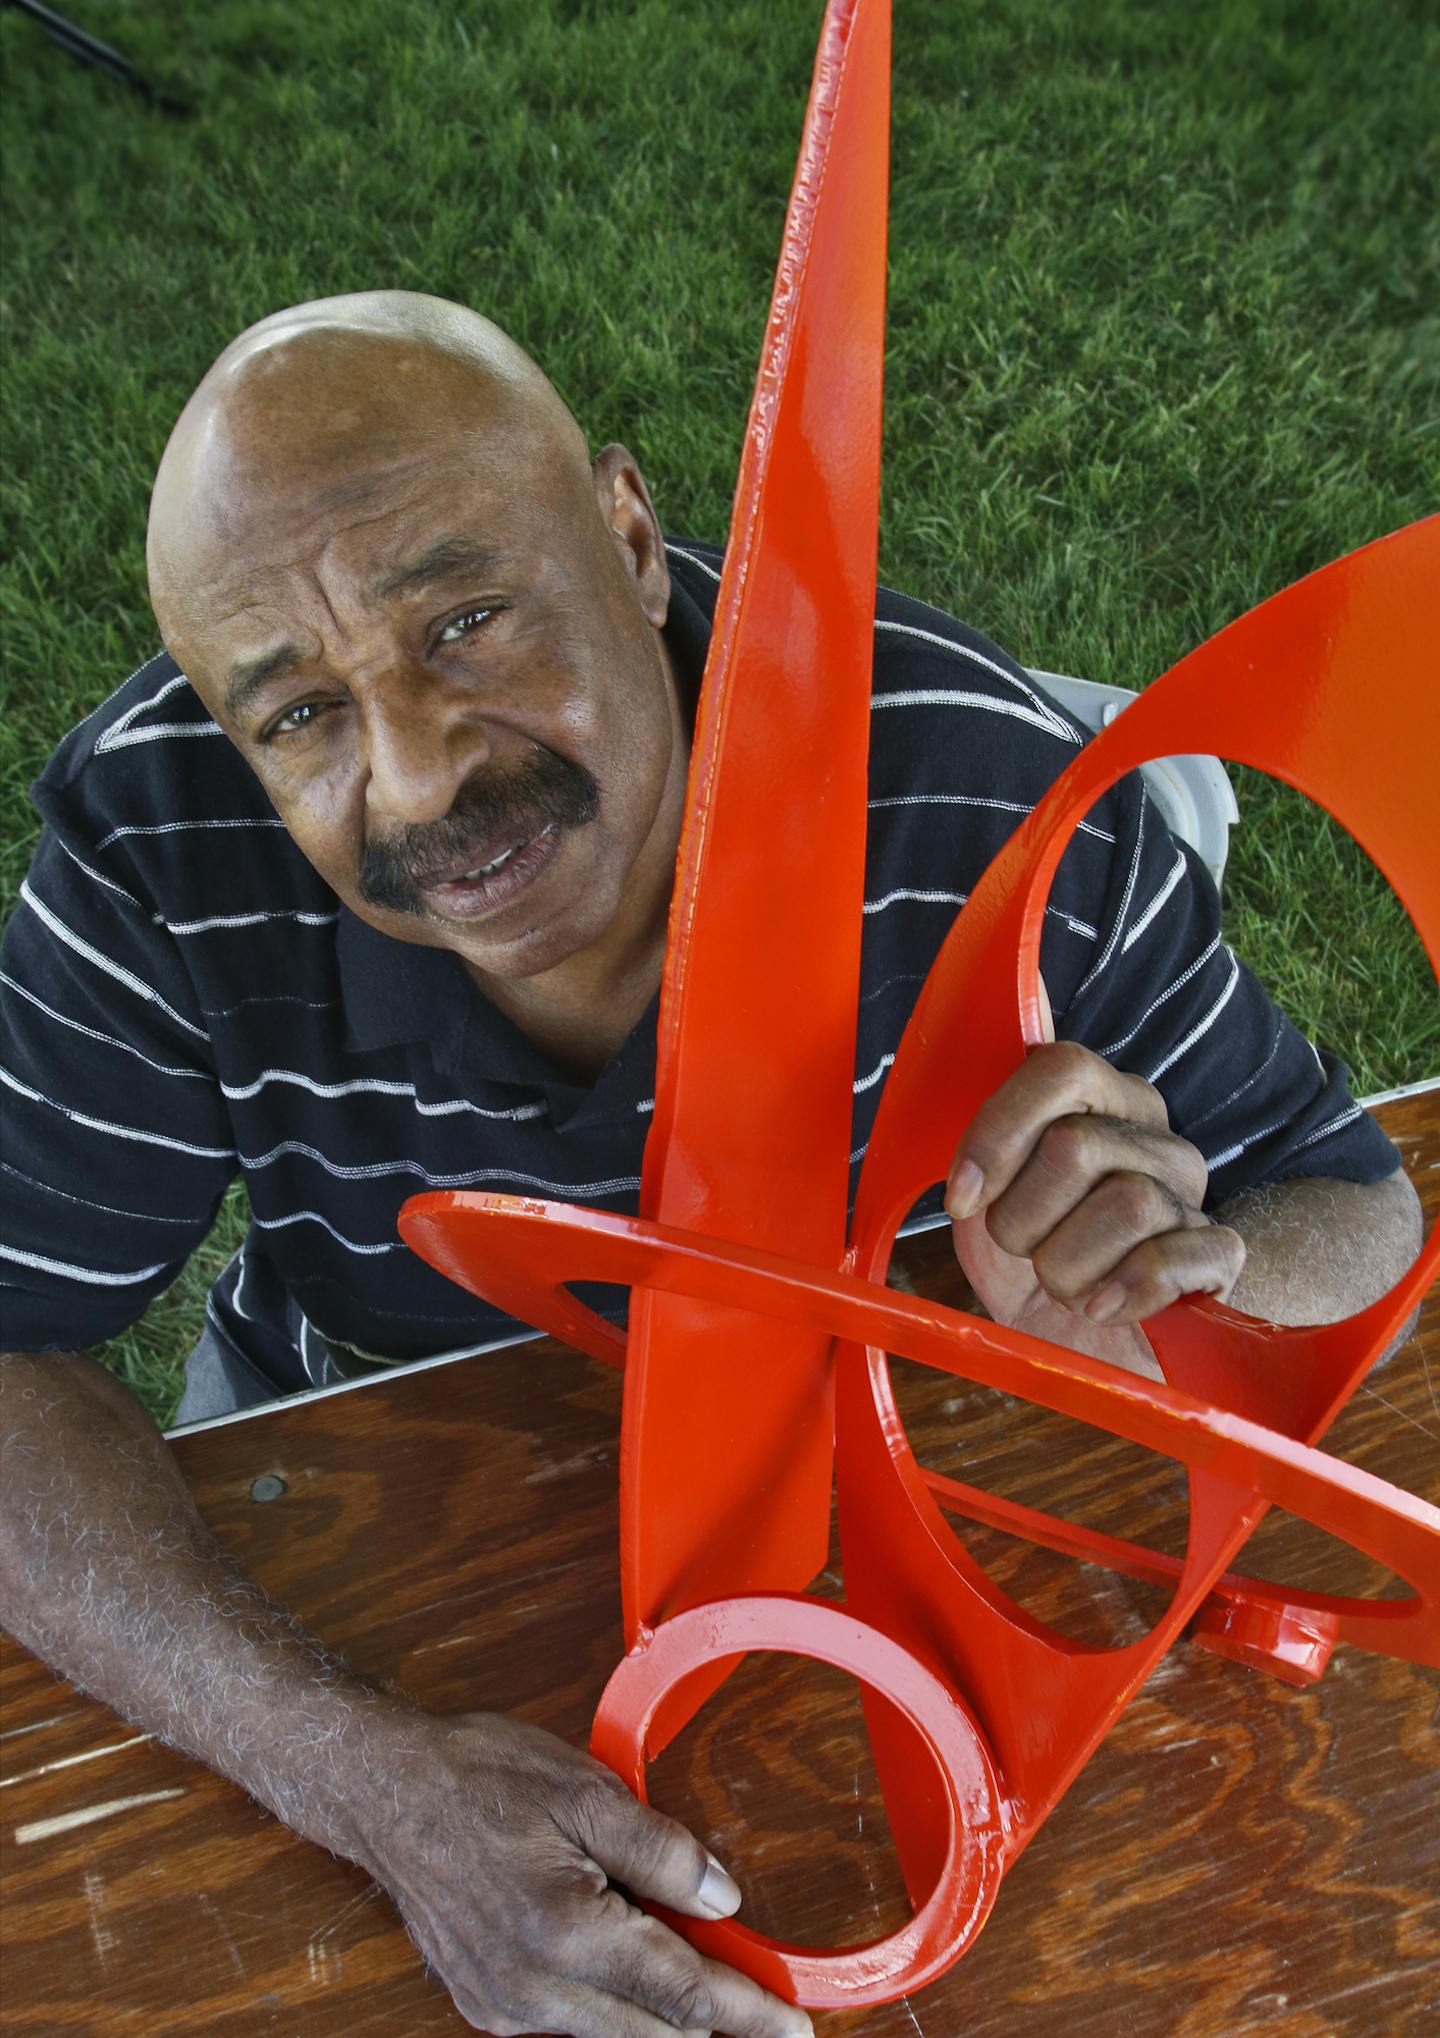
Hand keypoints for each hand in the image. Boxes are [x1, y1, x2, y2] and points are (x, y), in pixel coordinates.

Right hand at [349, 1706, 811, 2037]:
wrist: (385, 1791)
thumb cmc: (479, 1777)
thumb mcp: (586, 1792)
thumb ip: (663, 1851)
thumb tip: (725, 1900)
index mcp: (564, 1936)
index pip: (681, 1997)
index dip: (748, 2017)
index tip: (794, 2034)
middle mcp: (533, 1992)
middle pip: (653, 2035)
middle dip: (712, 2021)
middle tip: (762, 2004)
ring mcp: (504, 2008)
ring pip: (613, 2036)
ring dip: (661, 2011)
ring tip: (695, 1966)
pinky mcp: (487, 2006)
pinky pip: (572, 2024)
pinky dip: (613, 2003)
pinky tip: (627, 1959)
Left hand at [945, 1020, 1244, 1375]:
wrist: (1079, 1347)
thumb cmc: (1030, 1260)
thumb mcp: (987, 1191)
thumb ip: (989, 1113)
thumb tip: (1021, 989)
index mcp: (1099, 1101)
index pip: (1060, 1067)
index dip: (1000, 1133)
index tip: (964, 1197)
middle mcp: (1152, 1134)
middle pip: (1075, 1146)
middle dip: (1025, 1219)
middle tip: (1025, 1250)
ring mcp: (1191, 1193)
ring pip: (1124, 1205)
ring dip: (1066, 1266)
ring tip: (1065, 1282)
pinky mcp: (1218, 1255)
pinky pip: (1171, 1260)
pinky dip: (1121, 1293)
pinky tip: (1104, 1308)